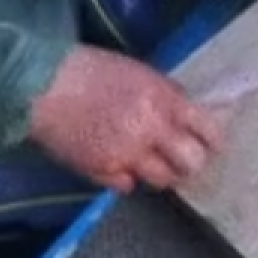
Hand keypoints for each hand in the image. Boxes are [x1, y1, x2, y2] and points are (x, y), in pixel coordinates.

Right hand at [29, 46, 222, 192]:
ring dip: (162, 174)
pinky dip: (127, 178)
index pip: (207, 128)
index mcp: (164, 100)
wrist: (43, 85)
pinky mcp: (101, 171)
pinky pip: (127, 186)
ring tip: (153, 165)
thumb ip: (167, 95)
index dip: (214, 141)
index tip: (213, 146)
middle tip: (185, 161)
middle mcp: (151, 129)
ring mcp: (127, 154)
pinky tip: (121, 165)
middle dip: (191, 163)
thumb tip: (187, 115)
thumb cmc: (92, 71)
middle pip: (191, 162)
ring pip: (163, 180)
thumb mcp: (140, 72)